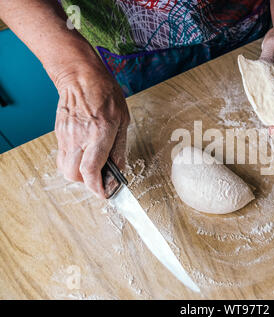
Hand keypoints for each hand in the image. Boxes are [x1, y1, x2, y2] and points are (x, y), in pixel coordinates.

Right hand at [54, 64, 129, 197]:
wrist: (80, 77)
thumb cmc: (106, 94)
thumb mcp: (123, 121)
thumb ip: (120, 148)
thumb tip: (119, 169)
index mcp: (100, 134)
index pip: (91, 170)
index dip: (97, 187)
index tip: (105, 193)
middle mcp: (80, 137)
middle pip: (75, 175)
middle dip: (88, 183)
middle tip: (101, 178)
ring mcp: (67, 136)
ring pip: (65, 169)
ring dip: (79, 175)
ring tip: (92, 167)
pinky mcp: (60, 133)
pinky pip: (63, 157)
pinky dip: (73, 163)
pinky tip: (84, 155)